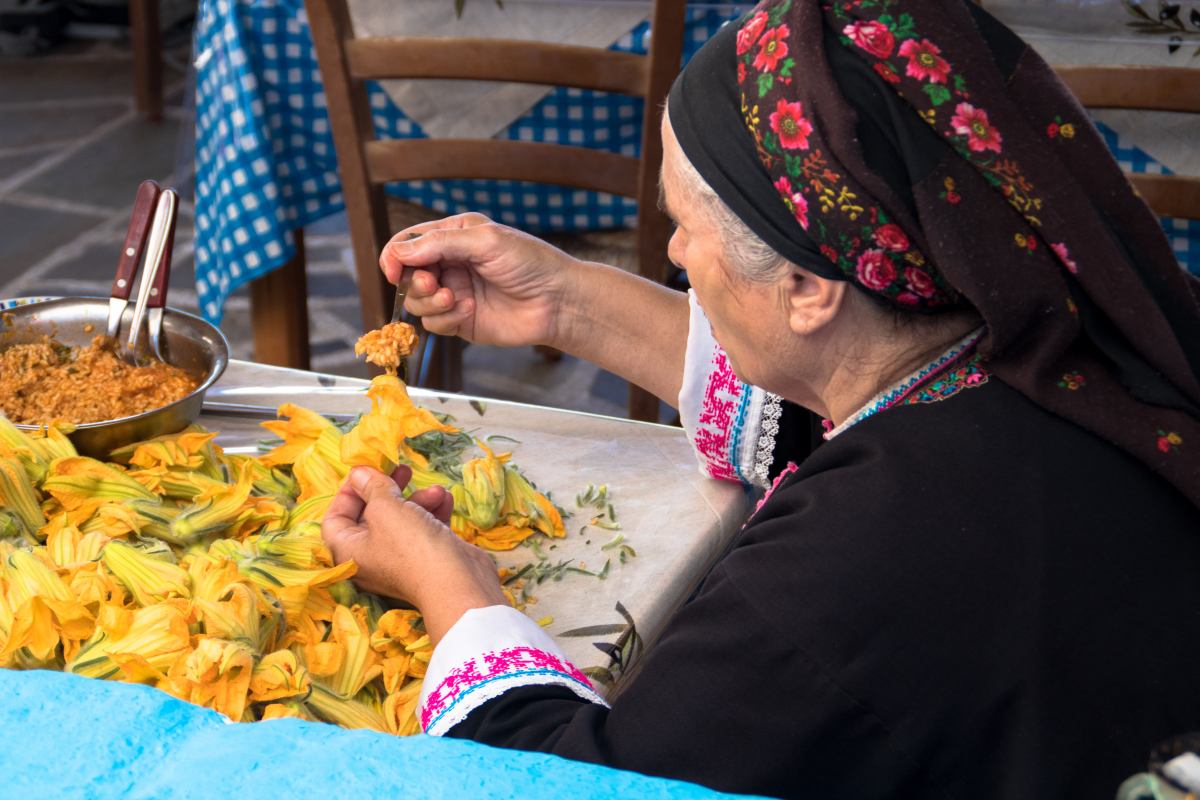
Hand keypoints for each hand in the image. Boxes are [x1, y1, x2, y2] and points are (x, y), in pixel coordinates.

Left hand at [322, 465, 507, 643]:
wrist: (456, 584)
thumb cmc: (411, 546)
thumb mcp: (385, 507)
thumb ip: (371, 485)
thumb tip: (358, 472)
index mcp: (349, 550)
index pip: (335, 518)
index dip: (348, 491)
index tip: (366, 471)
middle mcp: (370, 557)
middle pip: (371, 515)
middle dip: (388, 489)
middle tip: (401, 469)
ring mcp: (399, 559)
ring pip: (402, 520)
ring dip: (418, 499)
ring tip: (435, 490)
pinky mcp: (425, 558)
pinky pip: (423, 529)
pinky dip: (432, 512)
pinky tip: (445, 499)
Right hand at [379, 214, 580, 348]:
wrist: (558, 302)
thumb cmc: (529, 263)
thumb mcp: (484, 241)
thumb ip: (439, 243)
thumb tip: (398, 251)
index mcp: (454, 235)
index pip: (408, 243)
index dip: (394, 256)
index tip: (393, 270)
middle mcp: (451, 263)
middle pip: (407, 274)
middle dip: (413, 281)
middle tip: (432, 285)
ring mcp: (454, 292)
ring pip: (416, 301)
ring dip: (428, 301)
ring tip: (453, 299)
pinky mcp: (461, 320)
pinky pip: (434, 323)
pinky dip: (445, 318)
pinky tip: (469, 311)